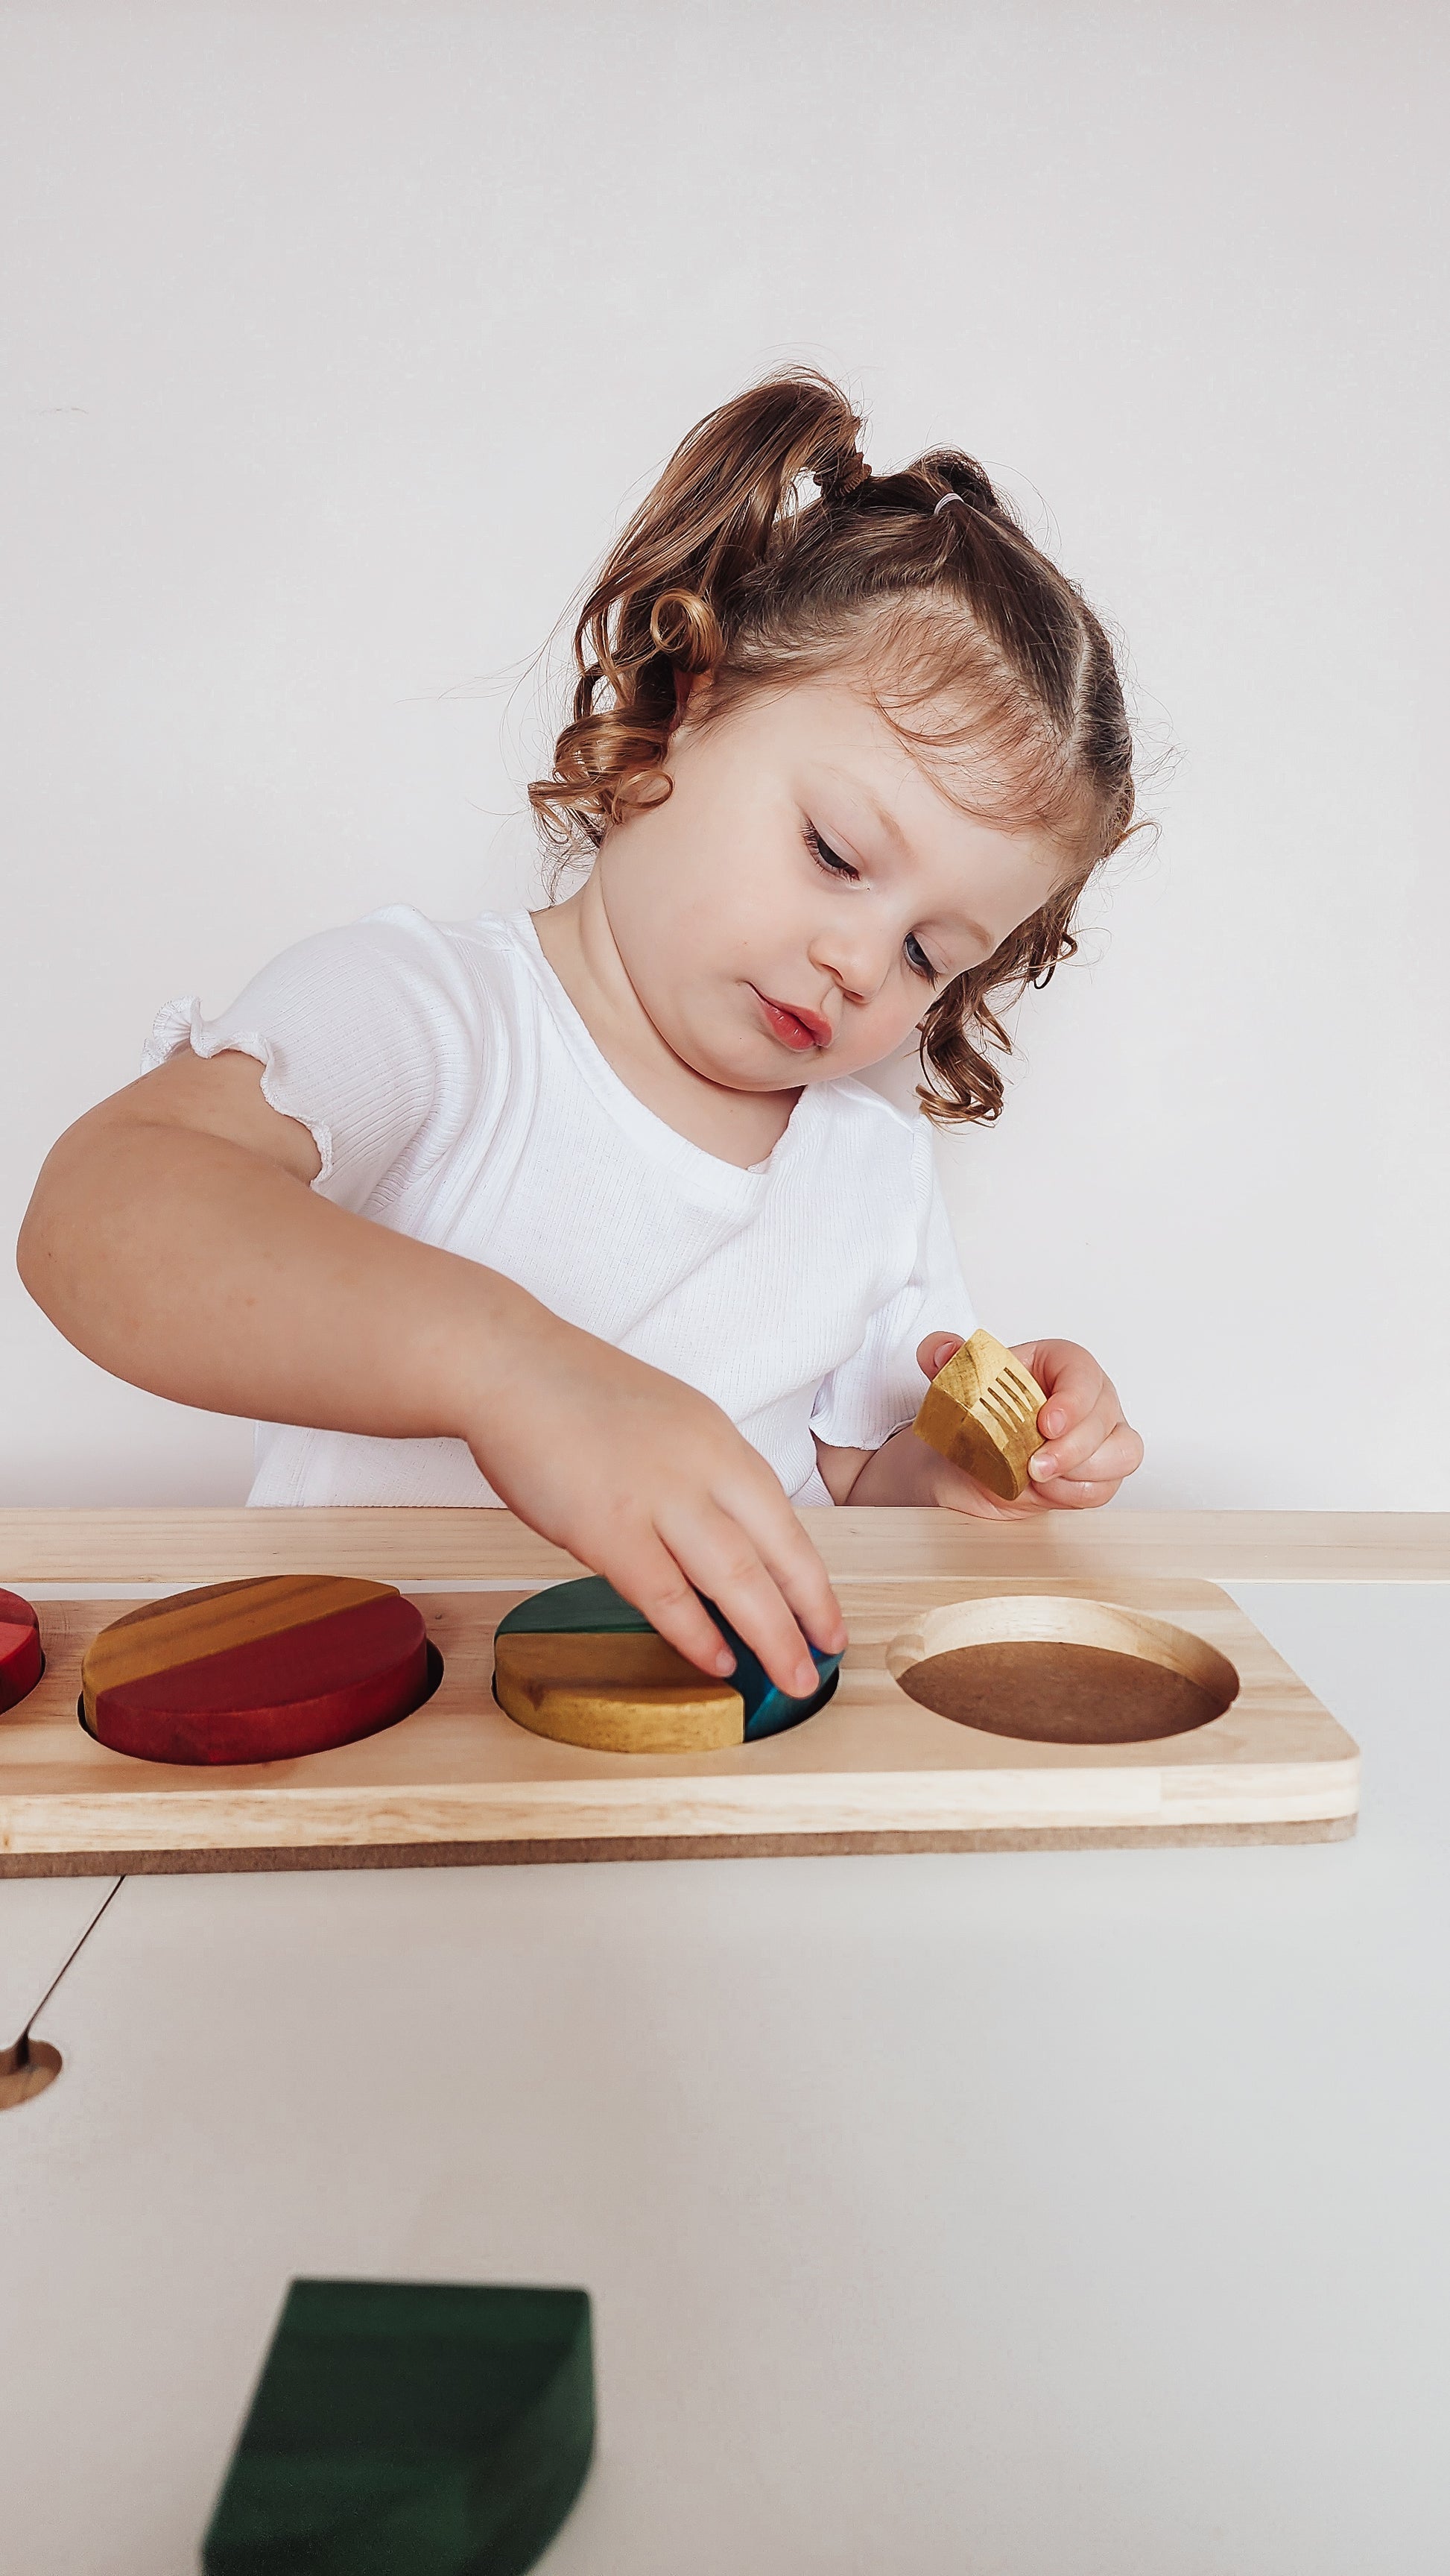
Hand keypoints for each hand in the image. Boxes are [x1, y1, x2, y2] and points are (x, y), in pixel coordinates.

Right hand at [461, 1312, 846, 1694]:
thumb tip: (722, 1540)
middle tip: (824, 1662)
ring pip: (736, 1579)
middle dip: (808, 1616)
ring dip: (770, 1636)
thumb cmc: (574, 1396)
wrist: (509, 1366)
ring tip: (791, 1678)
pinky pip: (666, 1594)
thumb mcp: (667, 1422)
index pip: (787, 1522)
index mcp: (720, 1440)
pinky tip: (717, 1661)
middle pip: (776, 1554)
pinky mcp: (609, 1529)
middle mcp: (703, 1468)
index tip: (829, 1620)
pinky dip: (696, 1633)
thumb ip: (699, 1477)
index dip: (813, 1580)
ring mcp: (659, 1499)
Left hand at [912, 1331, 1143, 1517]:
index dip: (1071, 1400)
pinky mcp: (1102, 1472)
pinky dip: (1076, 1494)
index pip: (1082, 1372)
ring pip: (1121, 1453)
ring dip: (1078, 1472)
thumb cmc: (974, 1418)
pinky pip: (1106, 1486)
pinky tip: (1045, 1491)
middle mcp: (1091, 1397)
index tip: (1046, 1424)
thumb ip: (944, 1358)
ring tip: (1036, 1477)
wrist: (969, 1464)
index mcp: (1060, 1364)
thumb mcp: (955, 1385)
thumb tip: (941, 1349)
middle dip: (1072, 1447)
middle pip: (1105, 1417)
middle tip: (1034, 1466)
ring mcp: (1102, 1435)